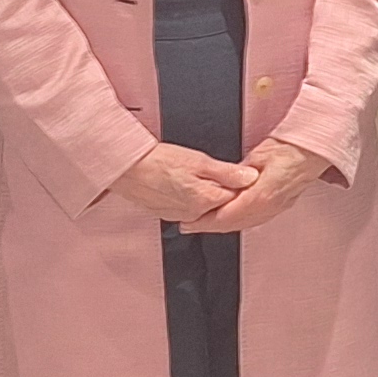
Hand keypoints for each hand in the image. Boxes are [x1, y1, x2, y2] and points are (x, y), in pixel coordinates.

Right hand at [111, 143, 259, 222]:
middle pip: (222, 206)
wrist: (126, 168)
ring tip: (197, 175)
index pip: (237, 198)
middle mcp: (196, 214)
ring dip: (208, 195)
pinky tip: (185, 184)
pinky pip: (190, 210)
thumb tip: (251, 178)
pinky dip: (192, 199)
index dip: (241, 184)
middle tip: (218, 172)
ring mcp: (182, 216)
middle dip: (227, 191)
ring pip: (206, 208)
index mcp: (206, 199)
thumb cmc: (158, 161)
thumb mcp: (198, 160)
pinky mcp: (169, 214)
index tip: (241, 173)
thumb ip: (227, 172)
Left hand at [191, 139, 329, 234]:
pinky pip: (255, 219)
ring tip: (205, 224)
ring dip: (223, 226)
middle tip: (190, 226)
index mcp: (262, 195)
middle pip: (233, 224)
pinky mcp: (280, 205)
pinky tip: (230, 219)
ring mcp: (276, 208)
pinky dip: (238, 221)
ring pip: (244, 224)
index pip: (227, 215)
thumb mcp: (259, 154)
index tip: (189, 222)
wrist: (315, 150)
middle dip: (210, 227)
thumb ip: (240, 172)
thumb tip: (224, 182)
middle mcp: (269, 207)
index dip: (206, 221)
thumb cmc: (291, 147)